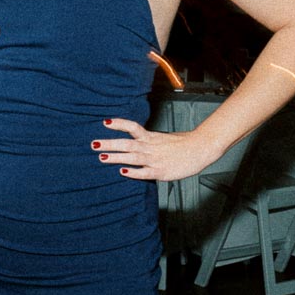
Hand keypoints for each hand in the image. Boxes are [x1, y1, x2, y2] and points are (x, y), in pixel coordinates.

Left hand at [93, 118, 222, 182]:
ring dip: (116, 157)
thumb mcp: (163, 138)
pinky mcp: (161, 172)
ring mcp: (155, 159)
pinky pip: (145, 172)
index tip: (105, 122)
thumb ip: (149, 141)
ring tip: (101, 157)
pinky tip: (122, 172)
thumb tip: (137, 142)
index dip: (118, 124)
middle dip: (109, 144)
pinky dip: (133, 172)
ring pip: (132, 157)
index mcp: (151, 137)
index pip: (132, 127)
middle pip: (127, 143)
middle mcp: (150, 147)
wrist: (201, 148)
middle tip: (93, 144)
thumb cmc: (183, 144)